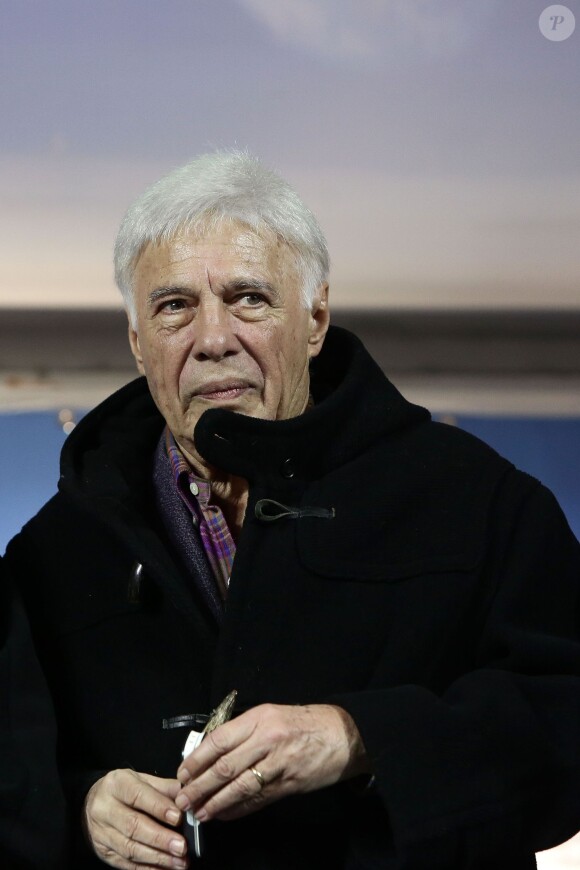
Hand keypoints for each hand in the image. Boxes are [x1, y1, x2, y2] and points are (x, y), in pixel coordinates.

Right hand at [84, 769, 188, 868]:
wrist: (92, 802)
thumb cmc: (123, 790)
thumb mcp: (141, 779)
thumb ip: (163, 787)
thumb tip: (185, 795)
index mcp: (116, 784)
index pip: (138, 795)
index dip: (158, 807)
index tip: (178, 817)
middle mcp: (105, 809)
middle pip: (133, 826)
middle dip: (160, 838)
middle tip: (182, 847)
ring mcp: (102, 833)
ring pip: (129, 848)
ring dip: (157, 858)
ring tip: (179, 861)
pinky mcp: (103, 852)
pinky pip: (125, 864)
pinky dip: (147, 869)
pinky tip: (164, 869)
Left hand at [175, 703, 367, 821]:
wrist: (344, 735)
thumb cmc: (305, 723)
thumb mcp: (272, 714)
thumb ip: (245, 731)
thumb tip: (212, 752)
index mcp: (260, 718)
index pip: (219, 740)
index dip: (197, 760)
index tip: (183, 773)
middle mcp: (267, 740)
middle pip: (225, 767)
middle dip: (200, 786)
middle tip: (183, 799)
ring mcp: (279, 764)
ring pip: (239, 787)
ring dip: (216, 803)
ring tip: (200, 813)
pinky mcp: (289, 784)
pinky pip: (257, 800)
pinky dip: (238, 810)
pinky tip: (225, 815)